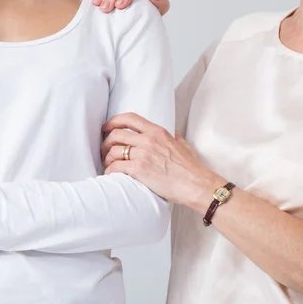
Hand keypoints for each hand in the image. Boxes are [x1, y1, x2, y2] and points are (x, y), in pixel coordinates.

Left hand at [101, 113, 222, 209]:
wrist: (197, 185)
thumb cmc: (192, 168)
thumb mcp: (183, 145)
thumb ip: (174, 137)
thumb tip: (172, 133)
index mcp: (157, 131)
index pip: (129, 118)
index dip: (113, 121)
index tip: (106, 127)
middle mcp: (148, 139)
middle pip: (115, 134)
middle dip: (106, 142)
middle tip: (104, 150)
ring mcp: (142, 154)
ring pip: (113, 151)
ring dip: (106, 158)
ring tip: (108, 165)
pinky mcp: (139, 169)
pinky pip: (115, 167)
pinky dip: (110, 171)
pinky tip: (111, 174)